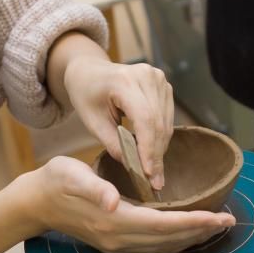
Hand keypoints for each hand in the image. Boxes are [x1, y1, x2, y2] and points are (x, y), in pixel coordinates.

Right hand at [17, 156, 234, 252]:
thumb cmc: (55, 181)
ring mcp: (117, 244)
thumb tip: (113, 201)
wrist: (35, 202)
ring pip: (164, 246)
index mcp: (113, 220)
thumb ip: (93, 187)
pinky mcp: (116, 242)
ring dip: (192, 238)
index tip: (218, 216)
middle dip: (201, 231)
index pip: (163, 224)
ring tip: (216, 226)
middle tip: (230, 220)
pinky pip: (154, 246)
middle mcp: (118, 238)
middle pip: (169, 239)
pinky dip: (176, 240)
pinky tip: (188, 232)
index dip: (193, 222)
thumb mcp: (70, 175)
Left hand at [63, 56, 173, 190]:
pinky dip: (161, 137)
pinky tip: (154, 154)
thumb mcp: (92, 121)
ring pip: (165, 122)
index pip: (144, 119)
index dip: (148, 149)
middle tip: (155, 183)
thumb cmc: (86, 94)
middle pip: (158, 122)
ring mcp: (158, 78)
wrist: (90, 69)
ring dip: (160, 149)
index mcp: (124, 80)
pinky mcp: (164, 84)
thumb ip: (113, 143)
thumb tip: (133, 166)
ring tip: (155, 173)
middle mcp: (146, 75)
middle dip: (156, 155)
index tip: (148, 175)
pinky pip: (167, 116)